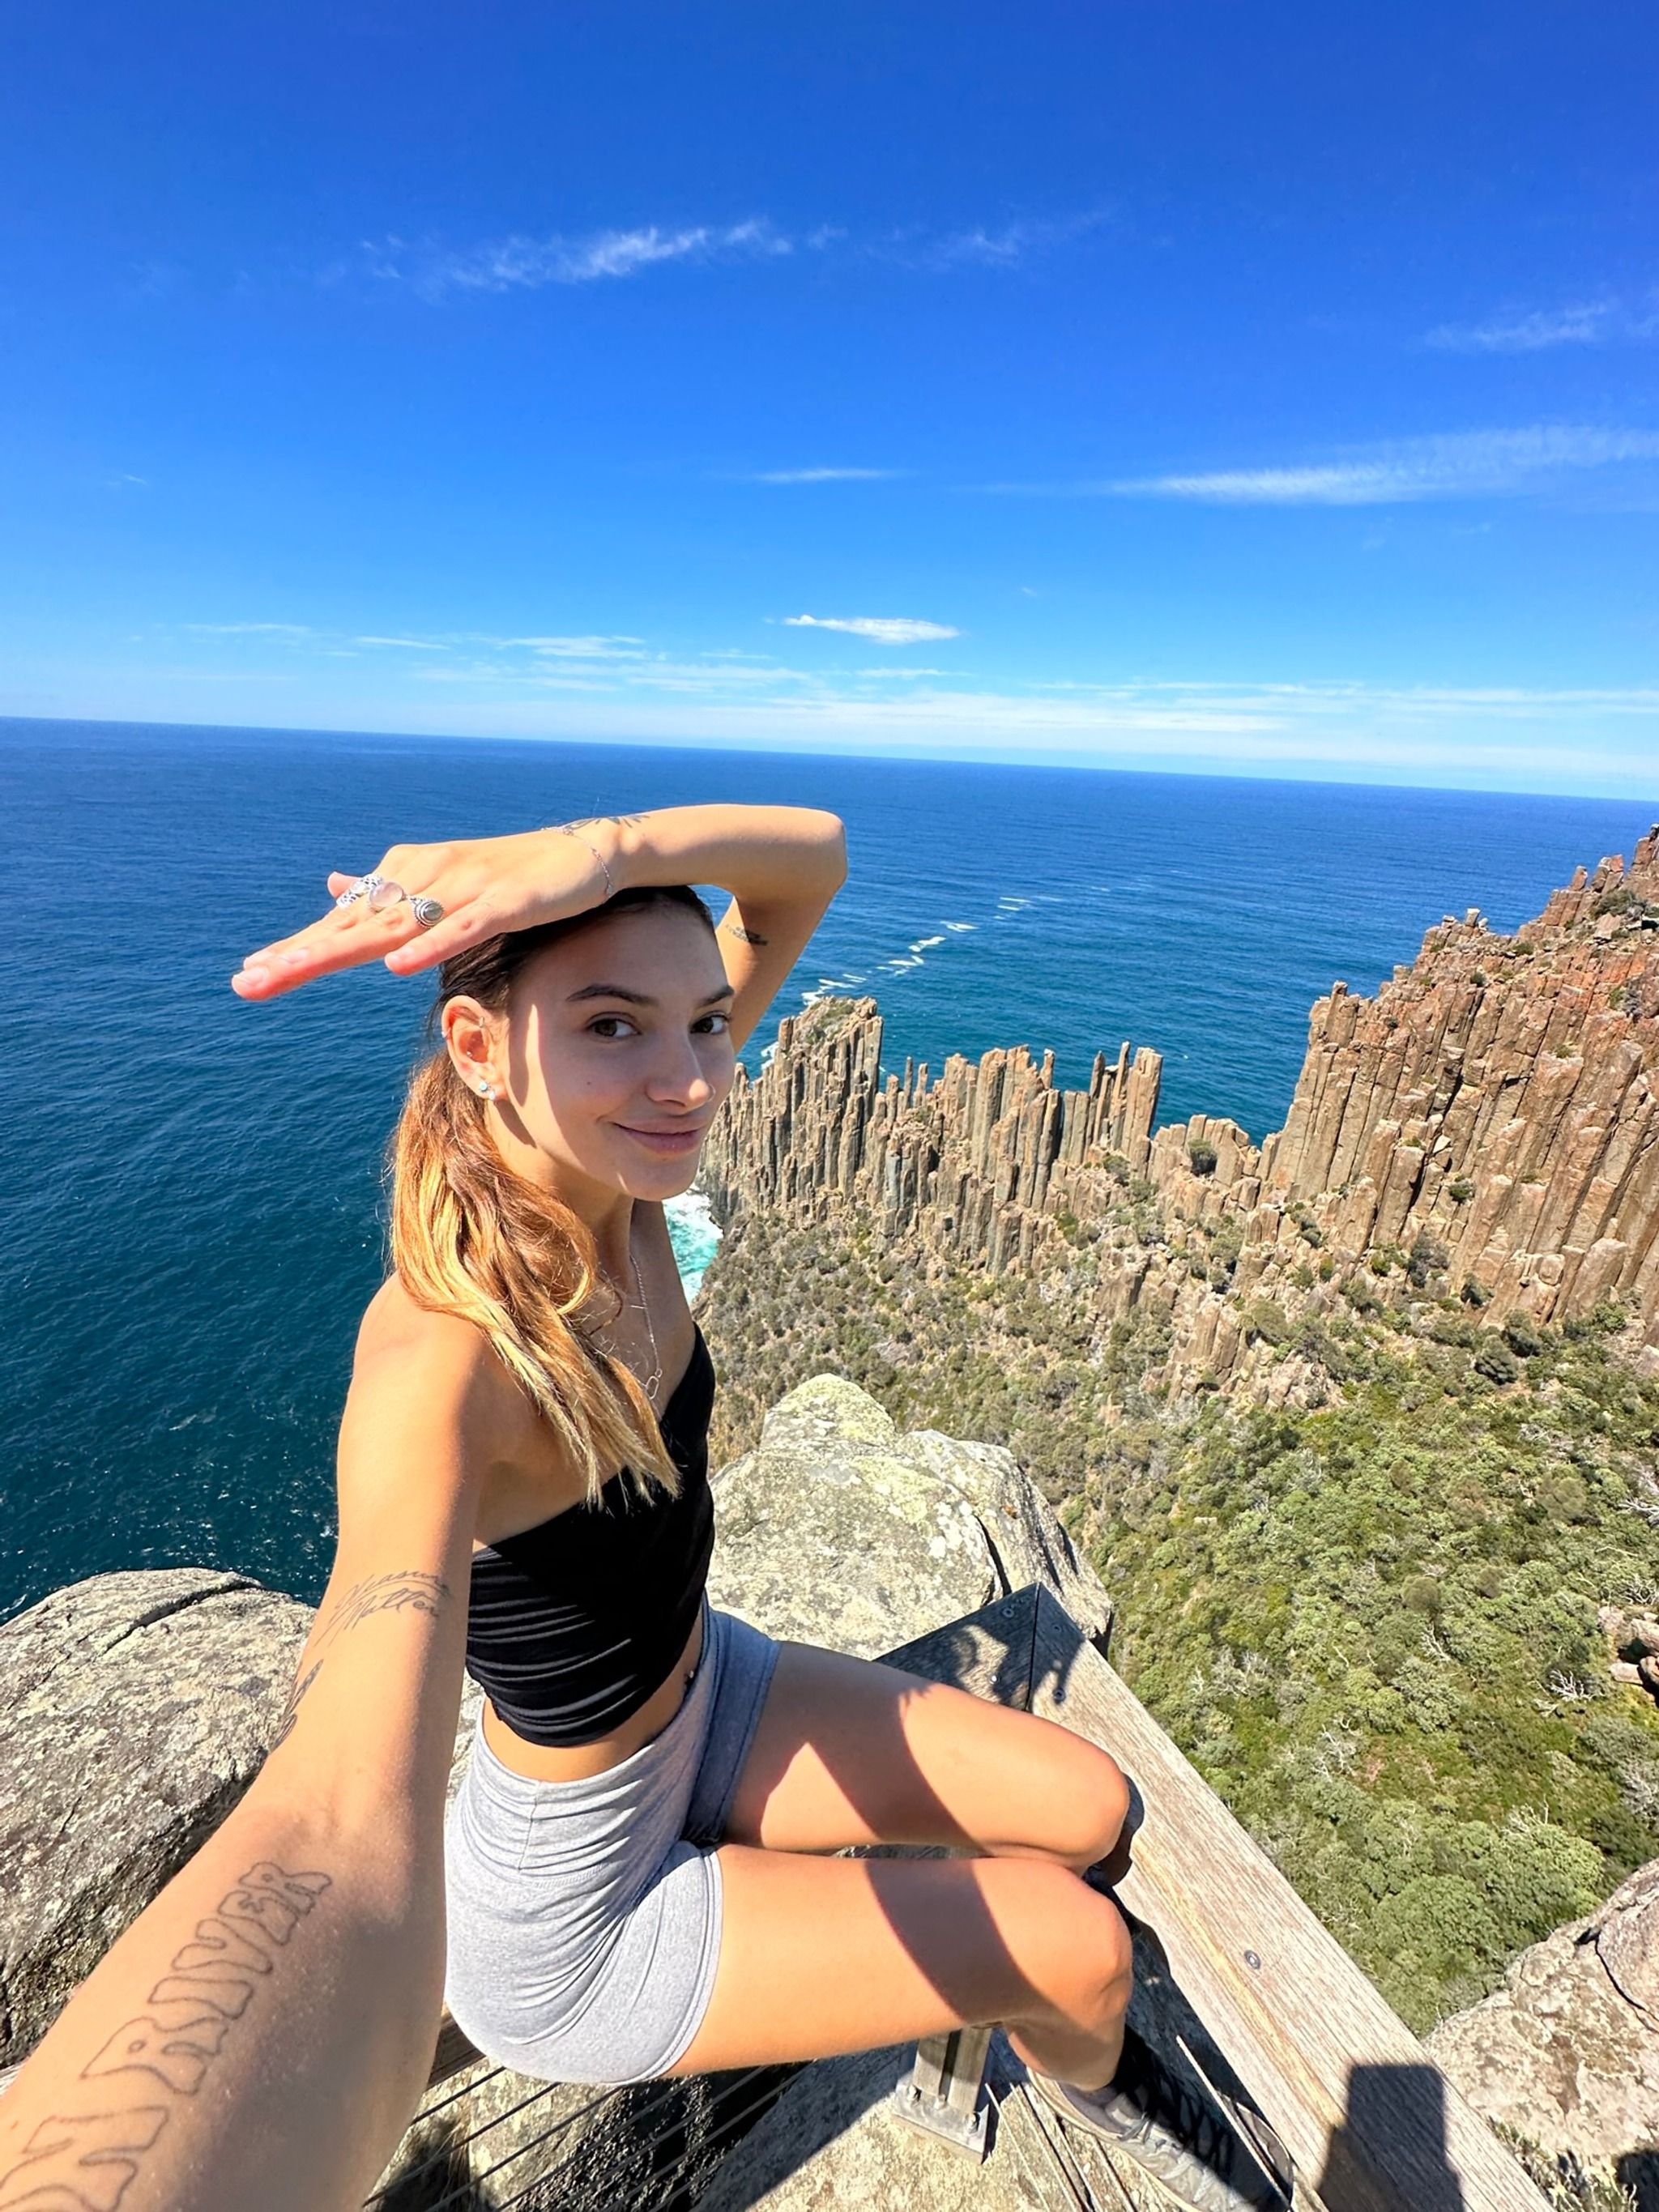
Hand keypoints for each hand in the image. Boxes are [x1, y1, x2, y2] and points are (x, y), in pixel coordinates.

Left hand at [231, 828, 612, 998]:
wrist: (588, 850)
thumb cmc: (516, 874)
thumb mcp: (445, 883)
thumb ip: (389, 891)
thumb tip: (333, 887)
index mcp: (409, 875)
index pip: (346, 920)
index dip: (300, 947)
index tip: (251, 974)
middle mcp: (427, 877)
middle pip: (355, 925)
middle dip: (301, 955)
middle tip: (249, 982)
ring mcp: (465, 888)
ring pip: (396, 927)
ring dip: (342, 951)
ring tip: (295, 973)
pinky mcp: (506, 901)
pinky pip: (462, 928)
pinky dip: (430, 944)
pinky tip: (397, 966)